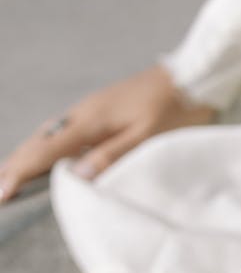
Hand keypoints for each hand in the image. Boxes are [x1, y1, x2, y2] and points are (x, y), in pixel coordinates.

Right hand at [0, 65, 215, 202]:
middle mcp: (81, 114)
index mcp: (90, 122)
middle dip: (14, 166)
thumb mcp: (146, 139)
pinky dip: (44, 148)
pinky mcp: (97, 112)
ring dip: (26, 157)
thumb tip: (75, 177)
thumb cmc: (174, 111)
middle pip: (38, 143)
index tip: (1, 193)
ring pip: (47, 137)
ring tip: (9, 176)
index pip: (46, 152)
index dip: (21, 174)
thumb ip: (111, 157)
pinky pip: (61, 133)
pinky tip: (43, 158)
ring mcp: (88, 111)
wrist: (190, 79)